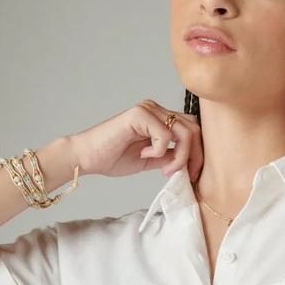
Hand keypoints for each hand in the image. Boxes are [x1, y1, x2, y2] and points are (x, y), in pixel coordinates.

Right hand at [68, 101, 203, 181]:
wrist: (87, 157)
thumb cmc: (113, 157)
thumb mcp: (151, 161)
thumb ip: (170, 157)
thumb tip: (191, 164)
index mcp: (160, 118)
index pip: (192, 129)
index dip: (198, 152)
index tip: (191, 175)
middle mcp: (156, 110)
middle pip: (193, 128)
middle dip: (194, 156)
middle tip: (184, 175)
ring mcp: (148, 109)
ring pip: (184, 132)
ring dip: (180, 156)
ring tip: (164, 170)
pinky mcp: (139, 115)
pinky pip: (165, 134)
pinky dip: (159, 151)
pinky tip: (144, 155)